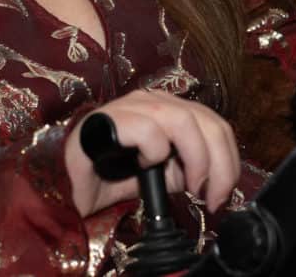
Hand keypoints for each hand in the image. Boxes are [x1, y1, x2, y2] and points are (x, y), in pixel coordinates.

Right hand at [65, 90, 240, 216]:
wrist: (67, 184)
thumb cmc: (110, 175)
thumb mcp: (160, 175)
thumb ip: (186, 170)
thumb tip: (214, 180)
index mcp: (170, 109)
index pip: (215, 123)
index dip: (228, 159)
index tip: (224, 193)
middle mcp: (154, 100)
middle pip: (207, 120)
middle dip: (220, 163)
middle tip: (213, 195)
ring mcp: (133, 105)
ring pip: (184, 120)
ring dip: (196, 159)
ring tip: (189, 186)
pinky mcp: (111, 117)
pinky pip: (149, 130)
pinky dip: (155, 153)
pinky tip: (144, 167)